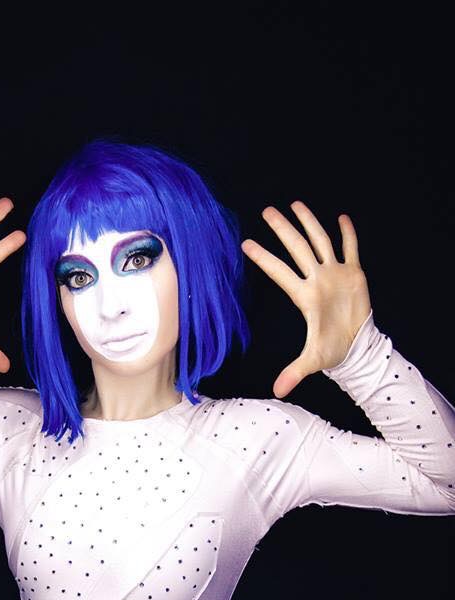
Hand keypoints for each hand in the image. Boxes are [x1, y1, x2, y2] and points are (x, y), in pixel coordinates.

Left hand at [241, 201, 371, 397]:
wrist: (356, 346)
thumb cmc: (332, 350)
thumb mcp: (313, 361)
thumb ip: (294, 372)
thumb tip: (278, 391)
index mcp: (305, 296)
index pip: (281, 272)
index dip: (265, 259)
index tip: (246, 244)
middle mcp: (318, 280)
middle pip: (298, 248)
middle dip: (284, 229)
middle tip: (268, 211)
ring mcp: (335, 274)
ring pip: (321, 242)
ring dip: (310, 223)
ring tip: (296, 204)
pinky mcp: (354, 274)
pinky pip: (350, 249)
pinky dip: (348, 234)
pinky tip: (341, 218)